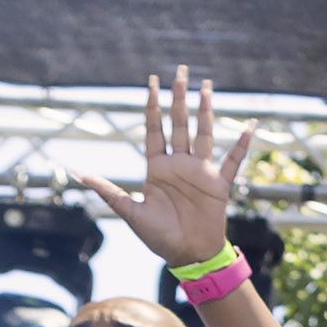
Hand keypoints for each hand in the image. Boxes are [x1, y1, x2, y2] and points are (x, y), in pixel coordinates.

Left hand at [75, 67, 256, 270]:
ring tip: (206, 87)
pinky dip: (242, 144)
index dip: (153, 105)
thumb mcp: (129, 211)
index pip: (154, 129)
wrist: (188, 255)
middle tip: (180, 71)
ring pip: (203, 133)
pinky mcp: (219, 184)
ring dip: (205, 111)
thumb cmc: (159, 236)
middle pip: (178, 123)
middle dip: (178, 97)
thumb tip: (76, 174)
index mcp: (157, 167)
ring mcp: (201, 172)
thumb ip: (106, 190)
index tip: (151, 83)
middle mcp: (179, 164)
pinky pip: (233, 160)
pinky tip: (250, 126)